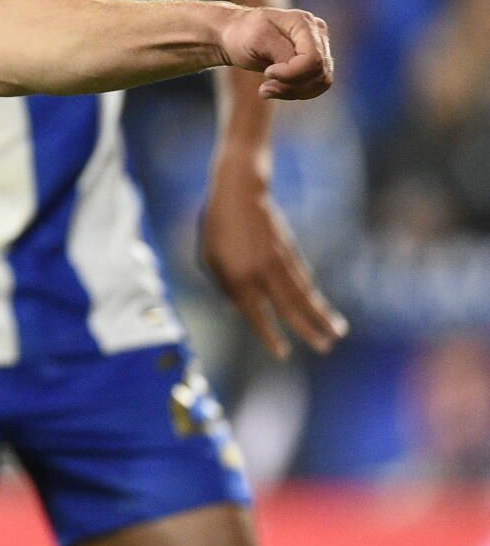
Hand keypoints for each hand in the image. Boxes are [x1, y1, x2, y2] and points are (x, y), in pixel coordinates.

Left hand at [201, 155, 347, 358]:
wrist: (239, 191)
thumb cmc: (216, 224)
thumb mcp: (209, 256)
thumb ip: (223, 286)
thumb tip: (234, 311)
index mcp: (237, 276)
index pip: (255, 313)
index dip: (268, 335)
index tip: (282, 354)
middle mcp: (261, 271)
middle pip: (289, 307)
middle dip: (308, 330)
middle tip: (325, 348)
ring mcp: (279, 260)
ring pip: (304, 293)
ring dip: (321, 314)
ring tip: (337, 331)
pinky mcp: (290, 250)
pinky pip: (302, 277)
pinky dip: (312, 294)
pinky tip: (319, 306)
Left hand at [214, 7, 333, 100]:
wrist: (237, 36)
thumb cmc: (243, 34)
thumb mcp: (257, 40)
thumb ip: (282, 53)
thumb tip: (298, 69)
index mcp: (303, 22)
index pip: (313, 58)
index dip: (292, 73)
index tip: (267, 73)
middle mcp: (317, 34)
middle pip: (319, 72)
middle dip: (291, 85)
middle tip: (264, 88)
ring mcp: (321, 48)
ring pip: (320, 82)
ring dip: (292, 91)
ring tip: (266, 89)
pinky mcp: (317, 63)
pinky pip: (316, 87)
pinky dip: (295, 92)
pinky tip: (275, 89)